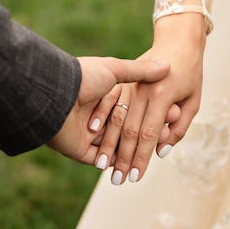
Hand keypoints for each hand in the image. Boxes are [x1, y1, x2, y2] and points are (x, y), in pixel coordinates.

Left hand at [46, 56, 169, 163]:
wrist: (55, 94)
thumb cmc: (84, 78)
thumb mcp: (115, 70)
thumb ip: (140, 71)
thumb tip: (166, 66)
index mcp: (101, 96)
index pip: (132, 109)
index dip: (152, 112)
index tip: (174, 112)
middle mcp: (94, 116)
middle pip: (127, 130)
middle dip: (147, 134)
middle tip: (167, 133)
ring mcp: (87, 135)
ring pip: (116, 147)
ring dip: (134, 150)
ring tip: (155, 150)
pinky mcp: (80, 151)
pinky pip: (102, 160)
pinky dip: (117, 161)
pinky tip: (136, 162)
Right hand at [89, 13, 205, 183]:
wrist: (178, 40)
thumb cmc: (190, 72)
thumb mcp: (194, 101)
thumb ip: (180, 128)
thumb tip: (161, 152)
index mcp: (162, 95)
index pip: (149, 134)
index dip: (141, 157)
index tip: (135, 177)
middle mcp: (143, 91)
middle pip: (130, 131)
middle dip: (123, 158)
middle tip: (117, 181)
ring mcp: (129, 85)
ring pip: (116, 119)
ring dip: (109, 144)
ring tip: (103, 166)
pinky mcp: (122, 81)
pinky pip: (109, 103)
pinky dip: (101, 119)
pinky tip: (93, 135)